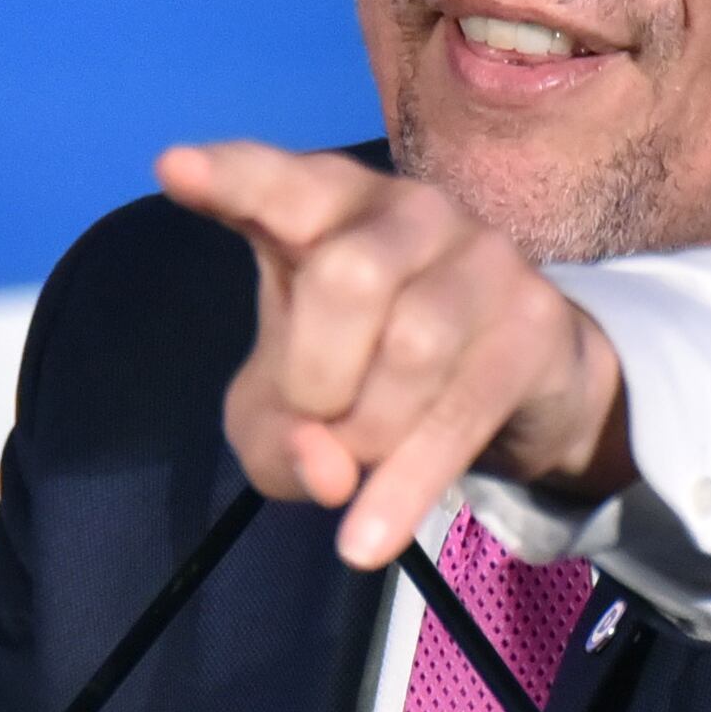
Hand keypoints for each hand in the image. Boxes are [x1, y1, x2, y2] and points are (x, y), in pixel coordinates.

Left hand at [155, 142, 631, 567]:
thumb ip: (277, 438)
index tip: (174, 170)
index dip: (231, 177)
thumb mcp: (291, 411)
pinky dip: (404, 487)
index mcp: (328, 204)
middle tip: (321, 415)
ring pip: (412, 345)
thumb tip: (326, 465)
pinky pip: (461, 411)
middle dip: (317, 375)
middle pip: (348, 279)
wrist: (519, 381)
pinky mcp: (536, 319)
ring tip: (367, 450)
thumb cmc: (373, 370)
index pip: (278, 181)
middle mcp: (408, 209)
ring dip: (370, 429)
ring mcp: (482, 255)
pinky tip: (365, 541)